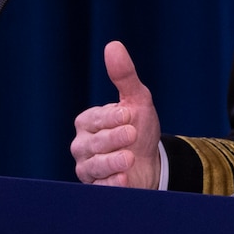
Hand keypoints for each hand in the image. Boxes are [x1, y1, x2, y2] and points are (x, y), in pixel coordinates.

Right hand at [72, 41, 162, 188]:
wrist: (150, 162)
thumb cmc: (139, 127)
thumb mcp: (136, 100)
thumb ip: (124, 75)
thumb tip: (113, 46)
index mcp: (88, 122)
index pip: (95, 119)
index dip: (111, 117)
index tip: (128, 114)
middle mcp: (83, 145)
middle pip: (93, 143)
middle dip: (113, 139)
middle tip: (132, 134)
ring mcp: (88, 168)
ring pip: (94, 166)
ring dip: (112, 163)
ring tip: (129, 159)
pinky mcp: (97, 188)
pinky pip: (99, 188)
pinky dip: (111, 185)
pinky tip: (124, 180)